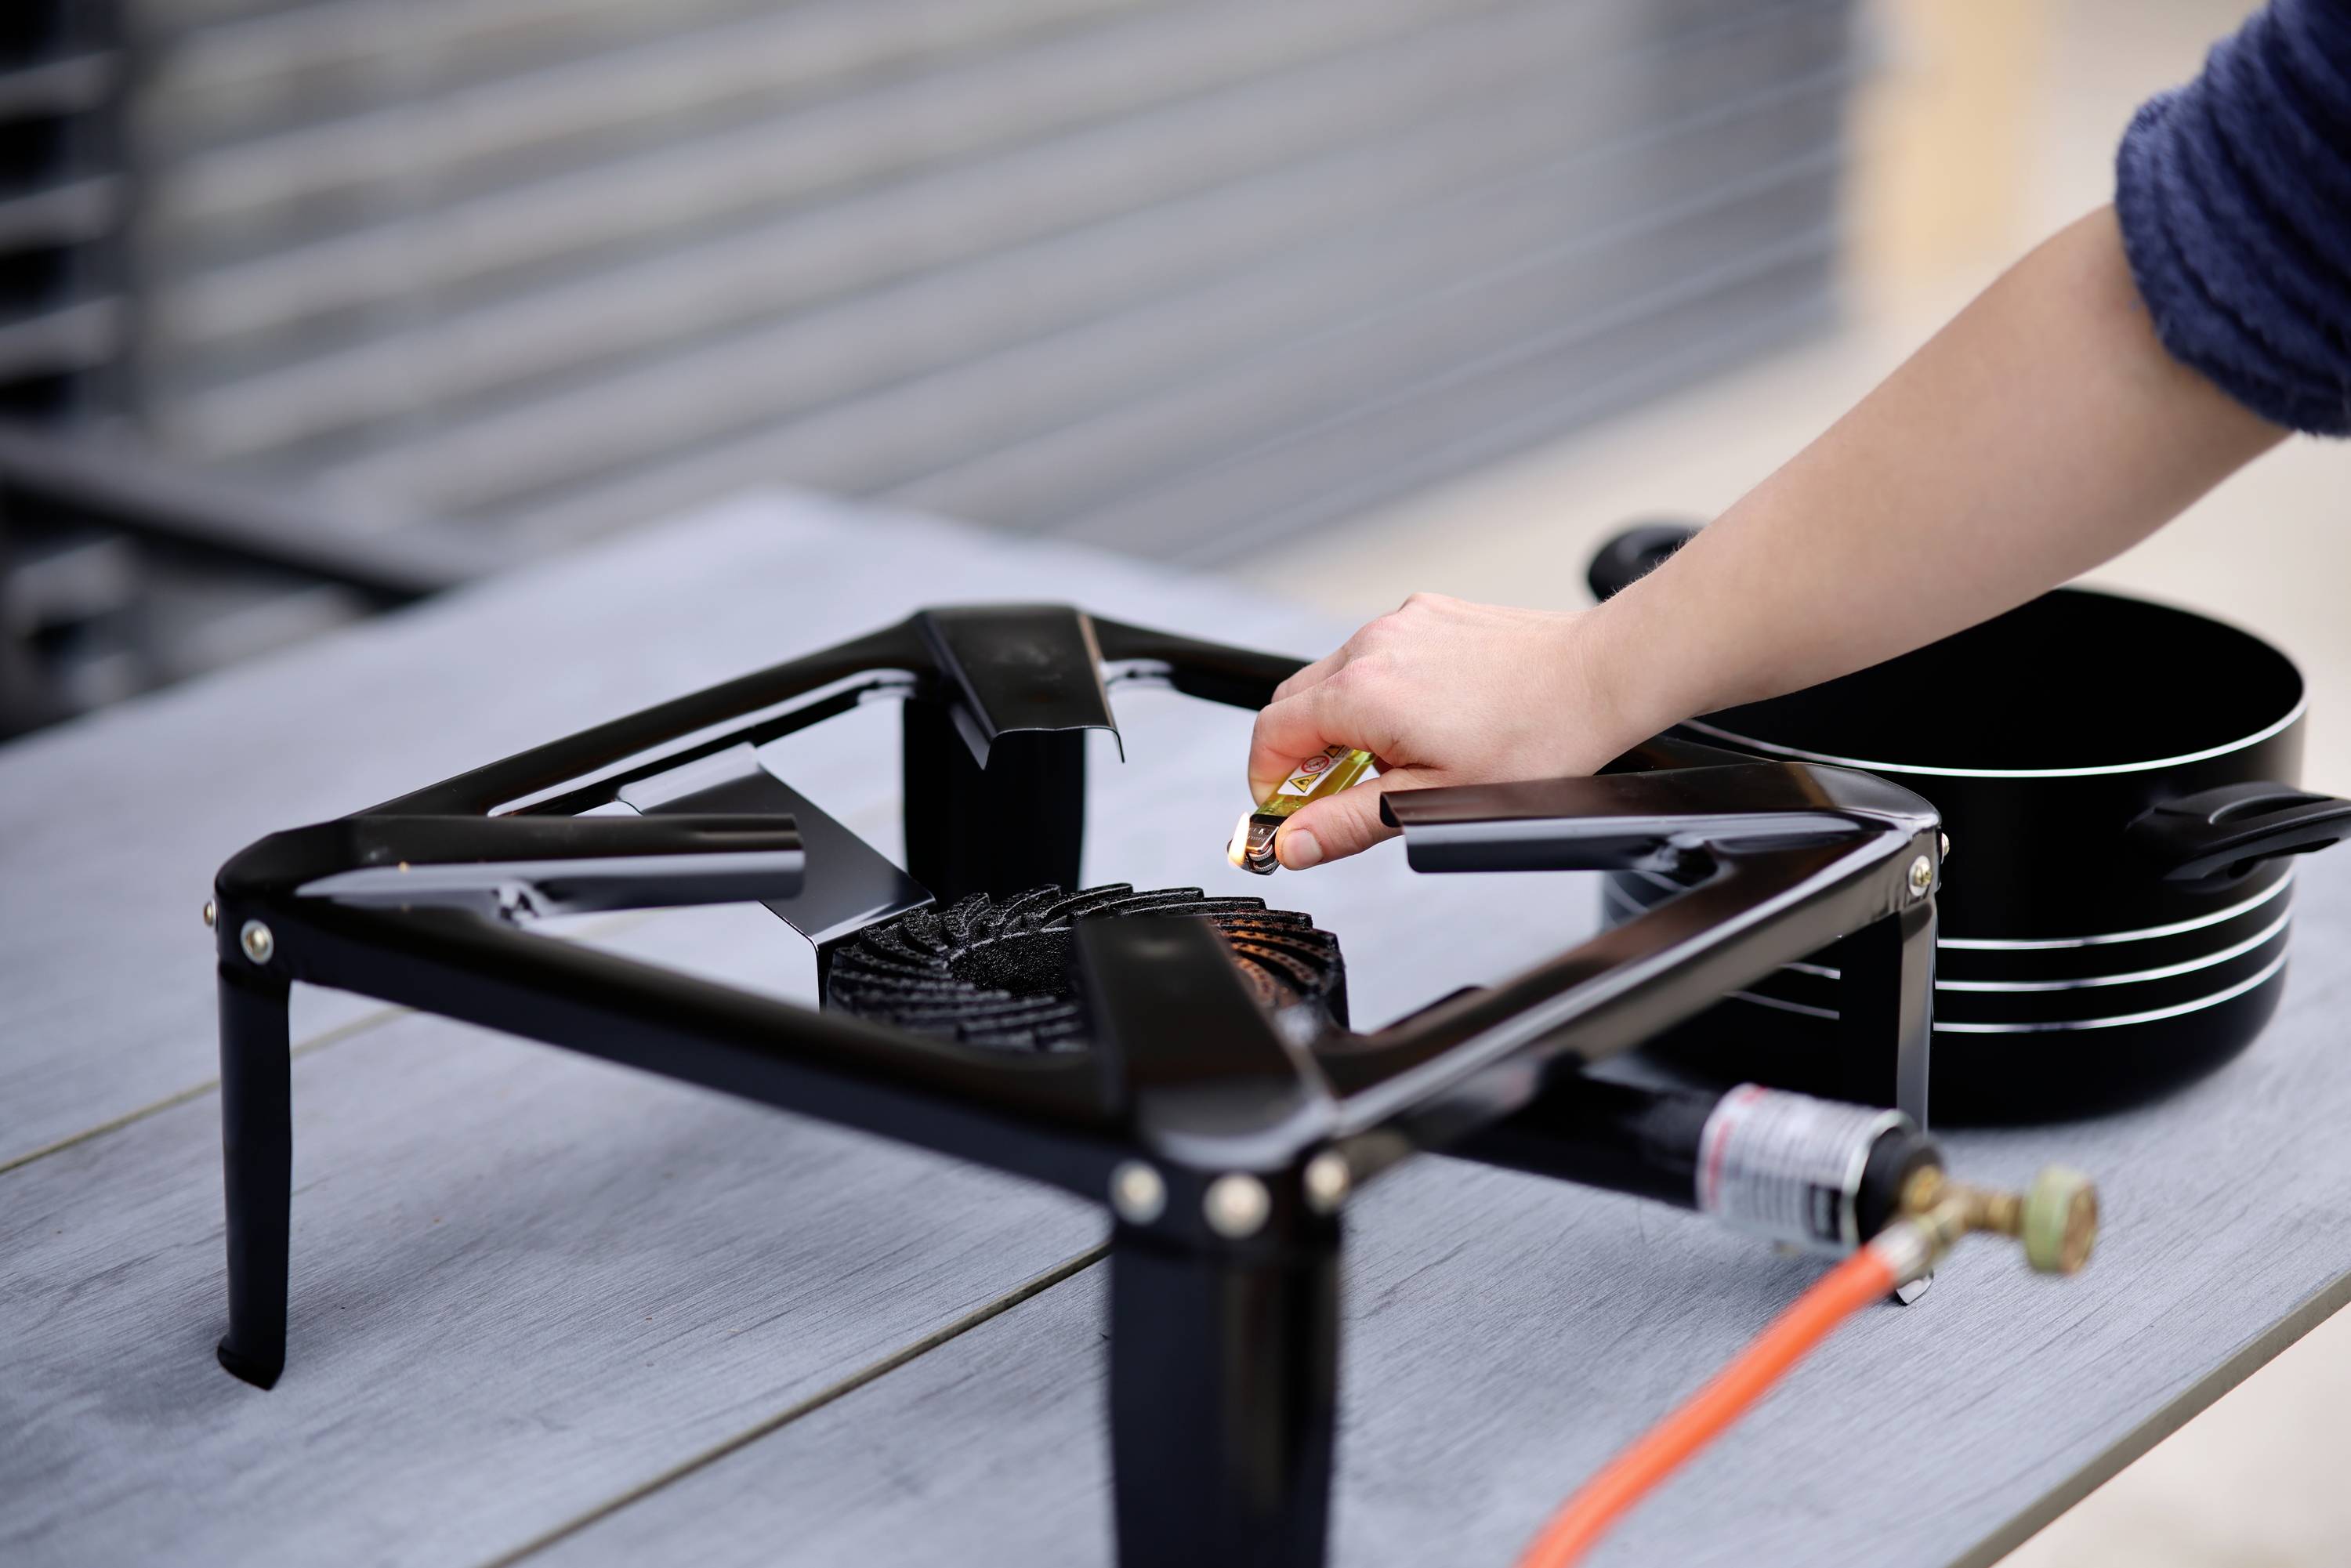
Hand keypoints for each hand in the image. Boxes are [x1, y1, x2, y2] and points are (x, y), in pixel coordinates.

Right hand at [1246, 593, 1632, 868]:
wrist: (1598, 678)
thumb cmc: (1535, 741)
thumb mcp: (1432, 801)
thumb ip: (1348, 821)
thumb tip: (1291, 845)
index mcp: (1361, 693)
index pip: (1271, 735)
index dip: (1269, 783)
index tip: (1290, 813)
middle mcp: (1372, 645)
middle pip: (1295, 702)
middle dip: (1303, 752)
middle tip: (1340, 794)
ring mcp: (1401, 622)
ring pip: (1337, 676)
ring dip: (1344, 720)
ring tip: (1398, 758)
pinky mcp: (1429, 612)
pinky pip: (1379, 652)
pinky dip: (1382, 688)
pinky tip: (1429, 718)